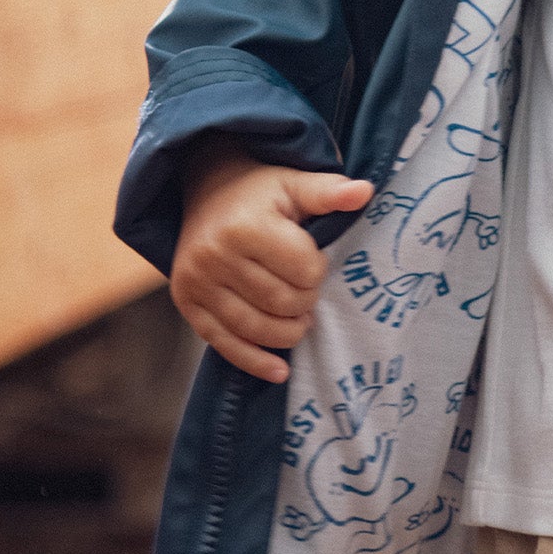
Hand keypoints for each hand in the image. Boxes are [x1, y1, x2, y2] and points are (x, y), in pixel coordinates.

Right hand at [171, 139, 373, 383]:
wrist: (205, 194)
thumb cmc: (259, 192)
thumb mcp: (294, 183)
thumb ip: (329, 191)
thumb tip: (365, 192)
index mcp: (246, 226)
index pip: (304, 270)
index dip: (319, 270)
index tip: (314, 260)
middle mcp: (215, 256)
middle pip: (282, 303)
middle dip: (306, 302)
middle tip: (307, 291)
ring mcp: (198, 283)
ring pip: (256, 328)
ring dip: (288, 333)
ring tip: (299, 320)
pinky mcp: (187, 304)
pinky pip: (223, 344)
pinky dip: (254, 361)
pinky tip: (279, 370)